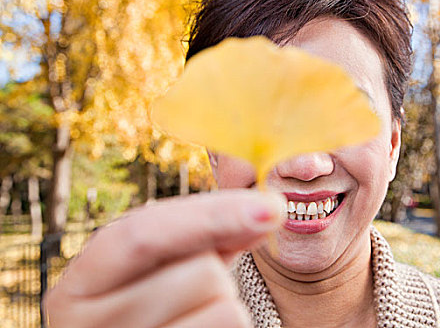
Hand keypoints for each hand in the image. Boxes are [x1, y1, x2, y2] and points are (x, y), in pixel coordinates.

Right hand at [44, 190, 284, 327]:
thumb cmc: (150, 307)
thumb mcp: (167, 265)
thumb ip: (210, 235)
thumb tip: (266, 210)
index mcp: (84, 281)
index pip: (145, 233)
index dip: (213, 214)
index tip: (272, 205)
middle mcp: (89, 323)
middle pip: (202, 272)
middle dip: (219, 272)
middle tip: (200, 287)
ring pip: (227, 309)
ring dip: (227, 305)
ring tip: (195, 316)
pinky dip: (229, 327)